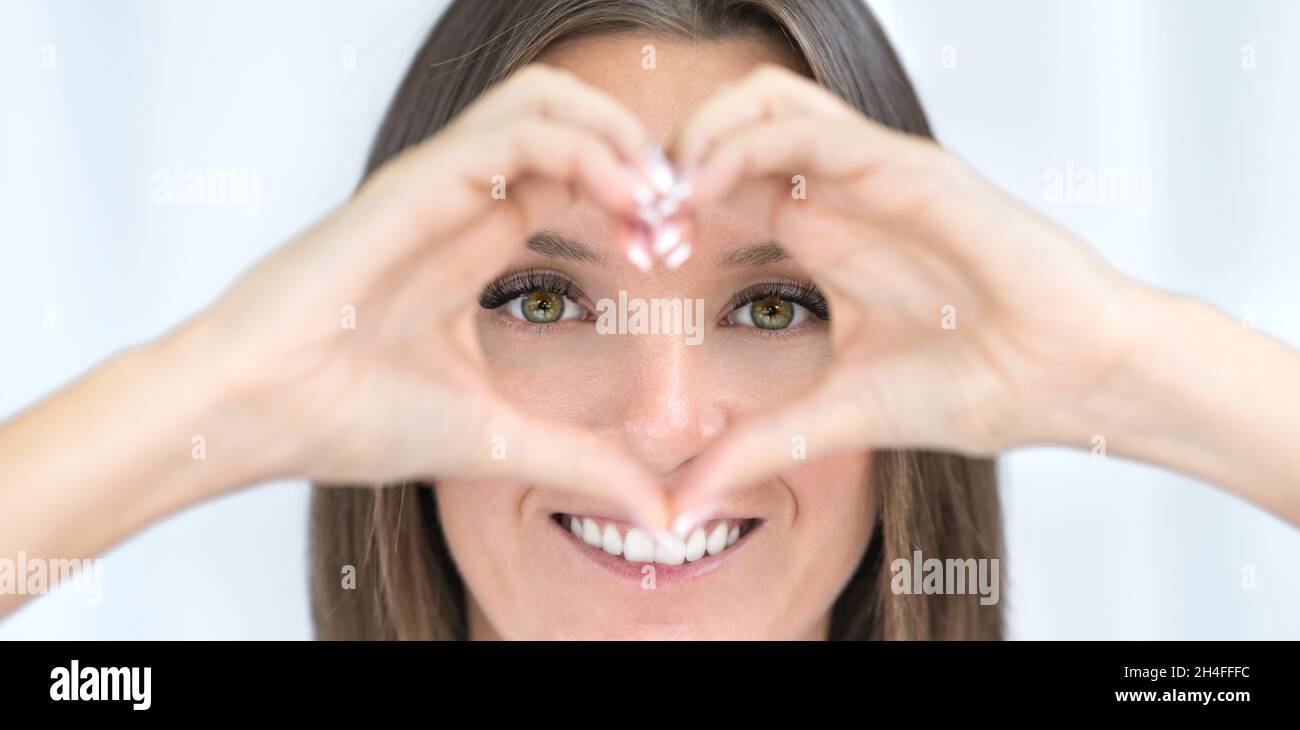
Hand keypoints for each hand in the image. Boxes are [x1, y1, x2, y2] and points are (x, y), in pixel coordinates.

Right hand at [183, 65, 672, 529]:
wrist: (256, 418)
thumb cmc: (346, 418)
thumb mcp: (499, 439)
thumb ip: (582, 462)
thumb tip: (660, 509)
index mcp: (475, 238)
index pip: (573, 173)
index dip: (636, 197)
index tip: (675, 253)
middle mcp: (460, 198)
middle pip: (566, 117)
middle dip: (638, 151)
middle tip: (680, 213)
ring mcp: (436, 183)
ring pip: (544, 101)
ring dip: (617, 136)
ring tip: (659, 200)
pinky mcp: (413, 184)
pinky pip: (513, 133)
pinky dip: (585, 150)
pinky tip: (628, 203)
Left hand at [668, 65, 1145, 514]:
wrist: (1068, 382)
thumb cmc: (973, 386)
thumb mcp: (832, 418)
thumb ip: (755, 446)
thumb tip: (682, 503)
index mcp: (821, 234)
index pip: (724, 180)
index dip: (666, 205)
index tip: (632, 255)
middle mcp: (839, 193)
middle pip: (732, 122)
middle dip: (668, 158)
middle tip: (633, 219)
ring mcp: (872, 173)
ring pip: (764, 101)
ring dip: (698, 136)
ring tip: (663, 198)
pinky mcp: (908, 168)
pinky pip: (809, 128)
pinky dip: (743, 145)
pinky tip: (702, 193)